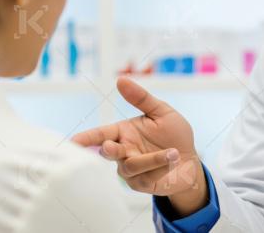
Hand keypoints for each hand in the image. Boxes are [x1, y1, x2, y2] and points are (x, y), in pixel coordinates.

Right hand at [72, 77, 208, 215]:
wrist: (191, 161)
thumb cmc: (174, 135)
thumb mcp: (161, 112)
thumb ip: (141, 98)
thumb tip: (121, 79)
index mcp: (123, 132)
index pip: (100, 134)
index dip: (85, 138)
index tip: (72, 142)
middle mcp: (123, 151)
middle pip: (108, 152)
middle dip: (108, 149)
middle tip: (110, 147)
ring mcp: (130, 170)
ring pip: (130, 166)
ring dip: (151, 159)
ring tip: (172, 152)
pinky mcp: (141, 184)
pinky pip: (145, 177)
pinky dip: (161, 167)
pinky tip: (173, 159)